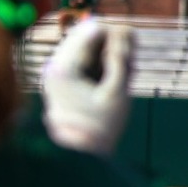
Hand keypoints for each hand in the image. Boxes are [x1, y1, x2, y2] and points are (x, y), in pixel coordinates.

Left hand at [42, 17, 134, 154]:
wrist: (78, 155)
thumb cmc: (99, 126)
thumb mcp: (117, 91)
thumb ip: (121, 60)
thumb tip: (124, 31)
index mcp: (63, 68)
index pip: (91, 31)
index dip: (116, 31)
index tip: (133, 42)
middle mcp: (54, 67)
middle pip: (87, 37)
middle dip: (112, 43)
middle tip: (130, 62)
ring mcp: (56, 74)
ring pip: (86, 49)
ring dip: (108, 54)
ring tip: (125, 72)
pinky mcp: (61, 82)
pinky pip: (84, 62)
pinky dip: (101, 65)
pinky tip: (115, 78)